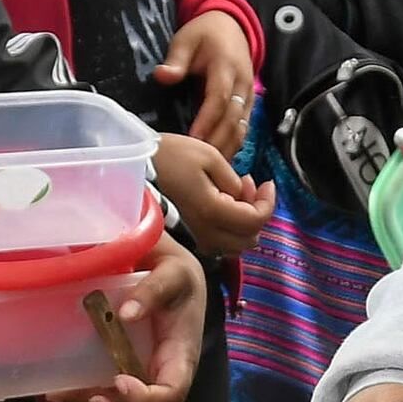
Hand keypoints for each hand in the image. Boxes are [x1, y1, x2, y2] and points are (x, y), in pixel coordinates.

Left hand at [70, 240, 205, 401]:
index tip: (121, 382)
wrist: (166, 271)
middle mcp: (161, 375)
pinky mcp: (118, 370)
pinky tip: (55, 389)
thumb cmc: (176, 275)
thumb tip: (127, 313)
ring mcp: (139, 377)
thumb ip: (154, 289)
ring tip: (60, 393)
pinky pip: (101, 392)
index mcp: (180, 357)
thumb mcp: (173, 272)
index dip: (149, 400)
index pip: (172, 394)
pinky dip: (78, 395)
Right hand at [151, 138, 271, 264]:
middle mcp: (207, 234)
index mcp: (213, 212)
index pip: (256, 220)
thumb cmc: (168, 157)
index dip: (268, 202)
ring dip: (244, 221)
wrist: (134, 170)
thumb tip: (241, 194)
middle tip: (247, 185)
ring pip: (237, 245)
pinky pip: (221, 243)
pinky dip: (229, 227)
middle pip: (250, 238)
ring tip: (234, 192)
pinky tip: (221, 204)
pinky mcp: (190, 239)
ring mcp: (197, 240)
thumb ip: (232, 180)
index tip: (266, 182)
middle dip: (257, 211)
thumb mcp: (208, 156)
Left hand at [164, 9, 255, 153]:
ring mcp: (249, 95)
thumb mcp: (186, 39)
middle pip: (234, 119)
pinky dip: (234, 144)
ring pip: (243, 127)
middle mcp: (242, 83)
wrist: (231, 27)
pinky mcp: (249, 103)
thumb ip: (176, 59)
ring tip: (212, 168)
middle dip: (218, 141)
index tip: (193, 139)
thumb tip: (163, 75)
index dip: (207, 121)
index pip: (219, 98)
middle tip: (201, 164)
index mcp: (226, 66)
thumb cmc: (204, 34)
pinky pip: (245, 127)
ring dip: (228, 148)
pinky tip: (221, 160)